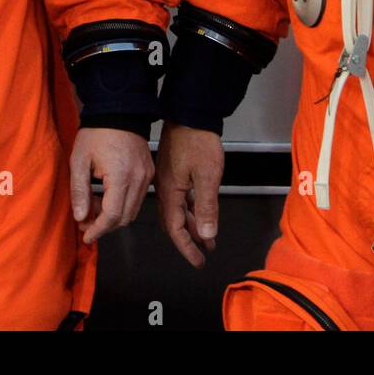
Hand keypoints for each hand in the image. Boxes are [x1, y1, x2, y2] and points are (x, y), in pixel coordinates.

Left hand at [69, 127, 153, 244]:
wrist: (118, 111)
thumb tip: (81, 217)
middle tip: (85, 220)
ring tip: (94, 204)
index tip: (86, 235)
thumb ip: (79, 191)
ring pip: (132, 210)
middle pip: (125, 218)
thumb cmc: (97, 133)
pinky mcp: (149, 172)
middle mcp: (139, 179)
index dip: (98, 230)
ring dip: (114, 215)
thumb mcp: (79, 161)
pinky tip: (107, 195)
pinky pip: (138, 198)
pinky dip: (123, 203)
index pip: (113, 216)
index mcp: (121, 177)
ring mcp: (147, 176)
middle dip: (104, 225)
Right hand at [156, 123, 222, 267]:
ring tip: (208, 237)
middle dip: (189, 239)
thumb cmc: (199, 142)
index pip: (175, 229)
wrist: (191, 112)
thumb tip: (207, 235)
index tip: (198, 261)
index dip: (187, 248)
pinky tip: (202, 211)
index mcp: (169, 192)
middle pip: (174, 222)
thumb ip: (206, 206)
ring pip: (179, 210)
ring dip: (193, 224)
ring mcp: (169, 179)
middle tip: (202, 253)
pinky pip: (182, 197)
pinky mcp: (174, 170)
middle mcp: (165, 188)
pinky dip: (192, 208)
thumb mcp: (207, 176)